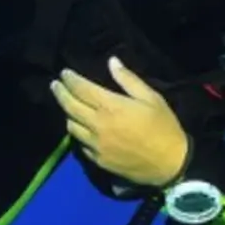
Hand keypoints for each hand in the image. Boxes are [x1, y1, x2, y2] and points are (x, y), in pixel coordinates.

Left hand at [51, 57, 187, 186]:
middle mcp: (97, 125)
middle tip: (55, 85)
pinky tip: (81, 128)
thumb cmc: (163, 126)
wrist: (169, 163)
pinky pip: (80, 143)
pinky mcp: (97, 159)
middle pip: (70, 106)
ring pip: (71, 126)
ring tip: (68, 105)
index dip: (71, 79)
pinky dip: (78, 132)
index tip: (64, 73)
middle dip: (60, 93)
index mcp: (111, 107)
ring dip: (67, 113)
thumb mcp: (151, 98)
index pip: (82, 89)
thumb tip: (112, 62)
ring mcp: (95, 144)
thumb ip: (128, 79)